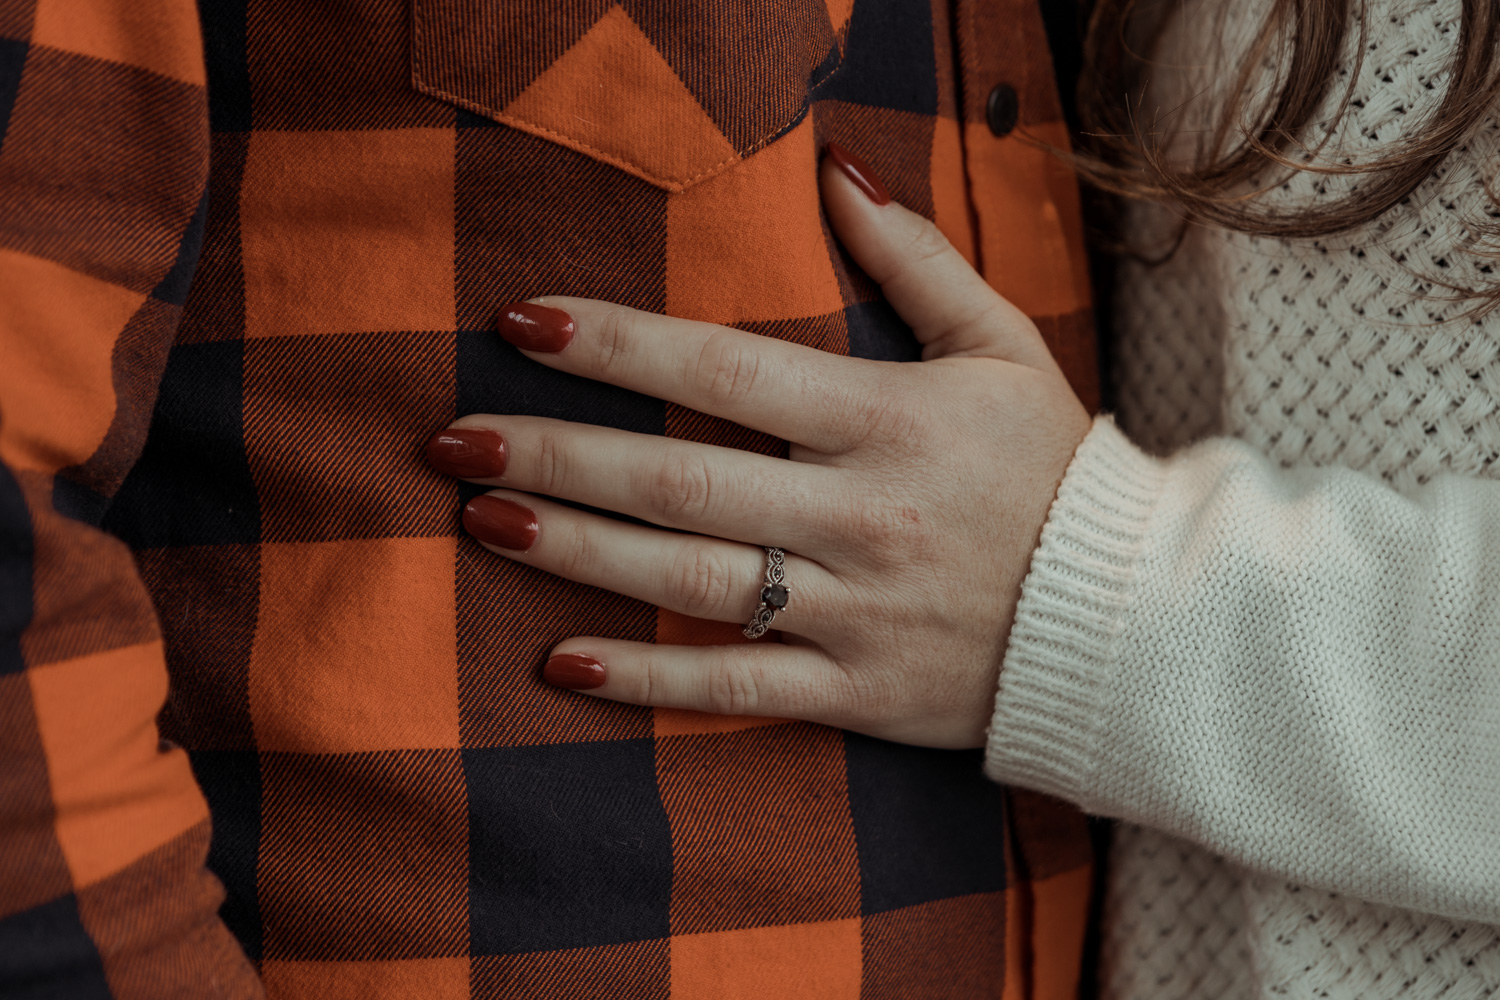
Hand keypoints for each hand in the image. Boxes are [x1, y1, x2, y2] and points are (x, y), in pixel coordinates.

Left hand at [425, 146, 1091, 748]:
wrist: (1139, 620)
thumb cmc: (1057, 471)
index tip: (520, 324)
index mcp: (891, 420)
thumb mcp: (1003, 348)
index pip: (726, 371)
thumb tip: (831, 170)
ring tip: (479, 520)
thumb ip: (916, 259)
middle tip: (453, 438)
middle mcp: (862, 516)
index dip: (617, 346)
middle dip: (557, 455)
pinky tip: (557, 662)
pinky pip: (736, 688)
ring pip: (690, 582)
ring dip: (574, 551)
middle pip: (680, 480)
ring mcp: (856, 611)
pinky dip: (646, 681)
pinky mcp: (857, 691)